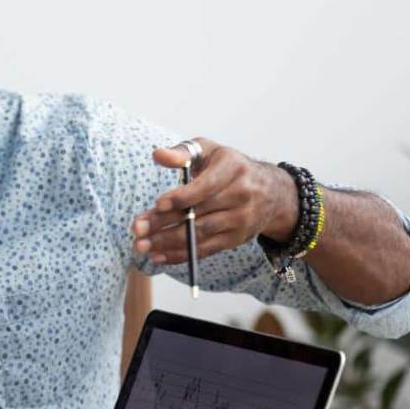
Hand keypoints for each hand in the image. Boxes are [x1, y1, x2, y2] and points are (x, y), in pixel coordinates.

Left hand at [130, 138, 297, 264]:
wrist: (272, 190)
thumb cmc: (228, 167)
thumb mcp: (209, 151)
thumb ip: (182, 153)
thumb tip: (157, 155)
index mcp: (232, 169)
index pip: (205, 187)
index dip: (181, 197)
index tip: (157, 205)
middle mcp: (241, 195)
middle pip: (197, 213)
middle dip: (164, 223)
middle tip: (137, 229)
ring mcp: (241, 220)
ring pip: (200, 234)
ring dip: (167, 242)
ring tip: (141, 245)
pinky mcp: (237, 239)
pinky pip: (206, 250)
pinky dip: (181, 255)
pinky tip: (158, 256)